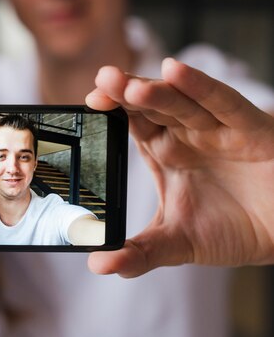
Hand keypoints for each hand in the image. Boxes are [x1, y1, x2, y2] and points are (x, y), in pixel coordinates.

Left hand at [85, 58, 273, 277]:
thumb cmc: (232, 229)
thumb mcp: (179, 243)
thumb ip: (140, 253)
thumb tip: (99, 265)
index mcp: (164, 151)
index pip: (130, 123)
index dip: (110, 112)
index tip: (87, 106)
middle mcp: (186, 133)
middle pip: (150, 105)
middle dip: (124, 92)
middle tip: (100, 84)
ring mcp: (216, 128)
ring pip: (180, 102)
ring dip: (155, 91)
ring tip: (128, 86)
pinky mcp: (250, 128)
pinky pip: (223, 103)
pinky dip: (200, 87)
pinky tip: (175, 70)